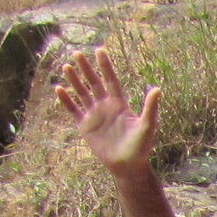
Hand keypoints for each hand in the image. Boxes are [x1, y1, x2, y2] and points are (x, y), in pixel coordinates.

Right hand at [55, 49, 157, 175]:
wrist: (128, 166)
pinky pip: (73, 110)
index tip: (100, 50)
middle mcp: (106, 107)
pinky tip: (59, 89)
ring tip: (67, 67)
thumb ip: (150, 107)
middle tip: (77, 53)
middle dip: (86, 69)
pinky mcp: (85, 126)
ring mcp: (94, 115)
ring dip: (74, 81)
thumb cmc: (140, 147)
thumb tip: (157, 88)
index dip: (105, 66)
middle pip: (94, 83)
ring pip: (82, 94)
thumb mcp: (147, 126)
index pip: (111, 81)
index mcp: (120, 105)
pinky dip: (66, 101)